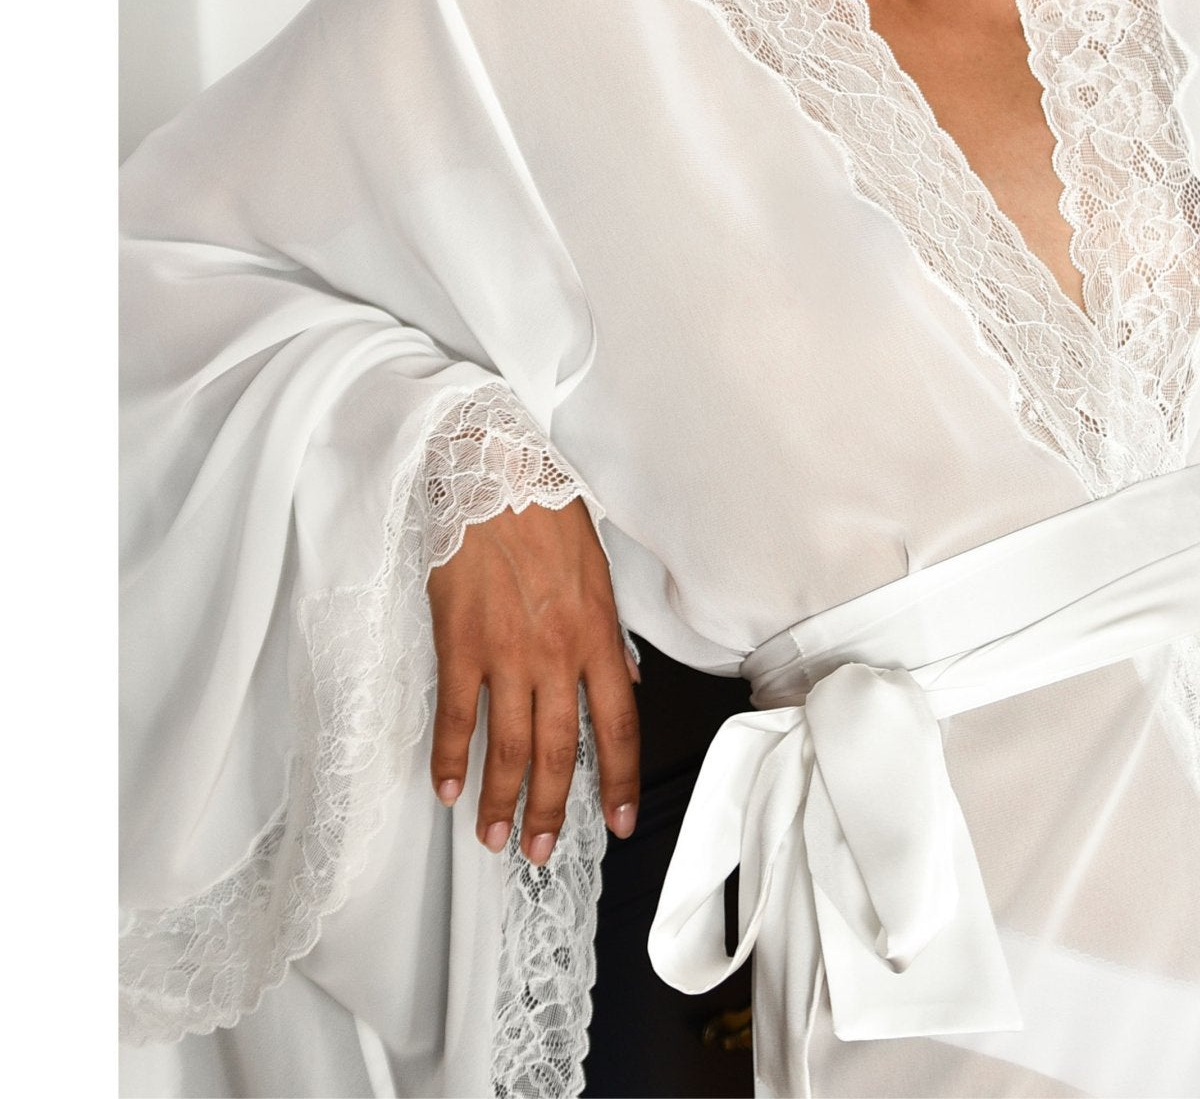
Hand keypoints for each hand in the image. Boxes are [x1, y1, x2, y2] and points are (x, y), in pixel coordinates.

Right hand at [426, 495, 640, 865]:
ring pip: (510, 745)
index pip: (619, 725)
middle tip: (542, 851)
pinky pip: (457, 716)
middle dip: (554, 809)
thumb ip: (609, 634)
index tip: (620, 821)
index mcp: (597, 634)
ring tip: (496, 836)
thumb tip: (624, 680)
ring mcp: (506, 652)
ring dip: (503, 798)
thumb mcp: (598, 570)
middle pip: (562, 750)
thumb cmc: (546, 514)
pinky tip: (447, 788)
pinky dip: (451, 757)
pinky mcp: (460, 644)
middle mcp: (557, 653)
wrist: (494, 474)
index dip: (620, 781)